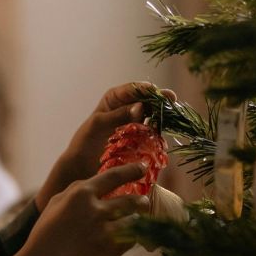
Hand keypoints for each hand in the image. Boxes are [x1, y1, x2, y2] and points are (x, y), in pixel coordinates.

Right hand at [21, 163, 149, 255]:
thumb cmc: (44, 235)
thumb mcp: (55, 204)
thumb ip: (76, 191)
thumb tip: (96, 183)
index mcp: (80, 194)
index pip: (114, 176)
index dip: (131, 170)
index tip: (142, 168)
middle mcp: (95, 210)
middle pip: (131, 200)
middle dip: (141, 200)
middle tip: (144, 201)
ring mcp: (104, 232)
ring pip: (135, 220)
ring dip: (138, 219)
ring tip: (138, 219)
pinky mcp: (110, 252)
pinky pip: (130, 240)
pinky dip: (132, 237)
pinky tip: (130, 236)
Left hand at [35, 82, 176, 210]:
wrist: (82, 166)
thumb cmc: (85, 142)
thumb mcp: (98, 125)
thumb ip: (118, 115)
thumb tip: (140, 107)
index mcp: (115, 97)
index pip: (135, 89)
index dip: (148, 89)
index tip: (159, 93)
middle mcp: (126, 107)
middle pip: (148, 99)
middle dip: (160, 100)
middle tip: (172, 102)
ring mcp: (134, 122)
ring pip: (153, 114)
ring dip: (162, 114)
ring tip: (173, 115)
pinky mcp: (140, 137)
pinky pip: (153, 130)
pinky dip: (160, 130)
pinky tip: (165, 130)